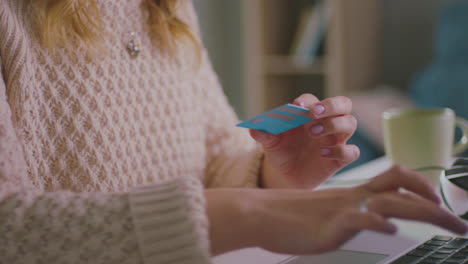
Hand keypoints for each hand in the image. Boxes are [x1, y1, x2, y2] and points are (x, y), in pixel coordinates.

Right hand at [206, 166, 467, 254]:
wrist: (261, 213)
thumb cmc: (290, 215)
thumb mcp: (326, 211)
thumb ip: (347, 212)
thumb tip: (368, 220)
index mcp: (354, 193)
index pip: (396, 178)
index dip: (422, 185)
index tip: (439, 202)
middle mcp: (354, 198)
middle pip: (404, 190)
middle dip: (438, 206)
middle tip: (460, 225)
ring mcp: (343, 211)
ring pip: (392, 203)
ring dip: (426, 213)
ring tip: (449, 226)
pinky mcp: (330, 227)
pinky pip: (359, 219)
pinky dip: (380, 223)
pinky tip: (391, 232)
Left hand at [251, 94, 358, 188]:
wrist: (285, 176)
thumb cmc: (280, 152)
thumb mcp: (269, 144)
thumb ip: (264, 135)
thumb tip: (254, 129)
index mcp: (308, 114)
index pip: (313, 100)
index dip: (307, 101)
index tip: (297, 106)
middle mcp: (326, 122)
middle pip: (343, 104)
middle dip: (332, 105)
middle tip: (315, 112)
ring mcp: (336, 140)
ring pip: (350, 123)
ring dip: (334, 125)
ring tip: (313, 133)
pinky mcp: (340, 159)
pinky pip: (351, 152)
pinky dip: (341, 151)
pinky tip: (322, 154)